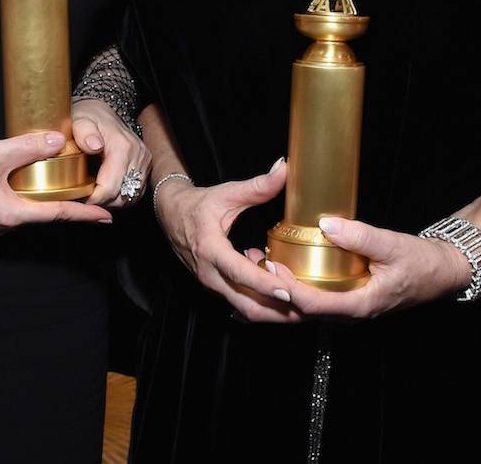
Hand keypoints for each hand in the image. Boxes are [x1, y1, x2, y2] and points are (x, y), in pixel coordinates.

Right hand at [0, 131, 111, 235]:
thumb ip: (28, 147)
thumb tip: (57, 140)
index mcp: (10, 215)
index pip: (56, 214)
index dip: (84, 215)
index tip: (106, 217)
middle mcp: (4, 226)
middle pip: (46, 217)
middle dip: (71, 209)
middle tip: (96, 202)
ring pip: (31, 214)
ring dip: (51, 204)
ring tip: (74, 193)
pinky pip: (17, 211)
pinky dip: (33, 201)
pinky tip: (39, 188)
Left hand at [70, 98, 150, 208]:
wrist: (101, 110)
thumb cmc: (88, 116)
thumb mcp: (79, 120)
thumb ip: (84, 132)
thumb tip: (94, 146)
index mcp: (123, 147)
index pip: (110, 188)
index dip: (91, 199)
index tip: (76, 197)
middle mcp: (138, 155)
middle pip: (121, 197)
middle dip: (100, 202)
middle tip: (81, 197)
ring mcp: (143, 161)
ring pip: (129, 198)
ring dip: (110, 201)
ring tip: (92, 193)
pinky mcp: (145, 165)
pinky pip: (135, 192)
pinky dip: (120, 196)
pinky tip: (105, 189)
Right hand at [153, 159, 302, 322]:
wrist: (170, 215)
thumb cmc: (198, 204)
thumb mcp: (227, 193)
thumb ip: (257, 186)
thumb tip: (283, 169)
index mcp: (210, 249)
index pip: (239, 273)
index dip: (264, 284)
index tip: (288, 291)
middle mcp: (210, 274)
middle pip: (247, 305)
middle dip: (279, 312)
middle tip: (309, 309)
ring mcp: (213, 285)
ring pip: (247, 309)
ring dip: (276, 312)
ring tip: (306, 306)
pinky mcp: (218, 288)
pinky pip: (244, 303)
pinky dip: (266, 302)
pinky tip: (285, 290)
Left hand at [248, 215, 470, 319]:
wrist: (440, 272)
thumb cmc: (419, 261)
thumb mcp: (391, 244)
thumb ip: (359, 235)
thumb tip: (326, 224)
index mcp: (361, 305)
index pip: (316, 305)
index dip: (290, 289)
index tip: (272, 269)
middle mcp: (350, 313)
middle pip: (305, 311)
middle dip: (277, 293)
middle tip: (254, 264)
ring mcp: (348, 308)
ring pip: (308, 307)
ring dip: (283, 289)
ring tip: (260, 262)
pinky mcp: (347, 298)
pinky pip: (317, 297)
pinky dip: (296, 285)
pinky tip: (281, 265)